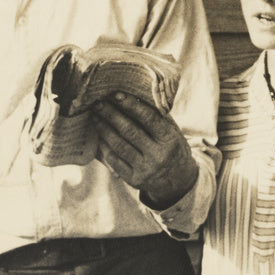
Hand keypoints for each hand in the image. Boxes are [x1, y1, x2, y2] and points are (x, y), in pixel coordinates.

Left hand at [93, 92, 198, 208]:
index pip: (148, 118)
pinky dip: (105, 146)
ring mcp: (146, 169)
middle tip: (98, 103)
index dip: (131, 105)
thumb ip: (157, 116)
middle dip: (111, 115)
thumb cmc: (173, 148)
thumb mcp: (173, 132)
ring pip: (119, 145)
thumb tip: (133, 96)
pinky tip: (100, 135)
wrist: (178, 180)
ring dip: (104, 129)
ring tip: (96, 116)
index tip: (116, 94)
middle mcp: (158, 155)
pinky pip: (115, 161)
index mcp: (170, 140)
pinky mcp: (135, 180)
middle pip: (130, 131)